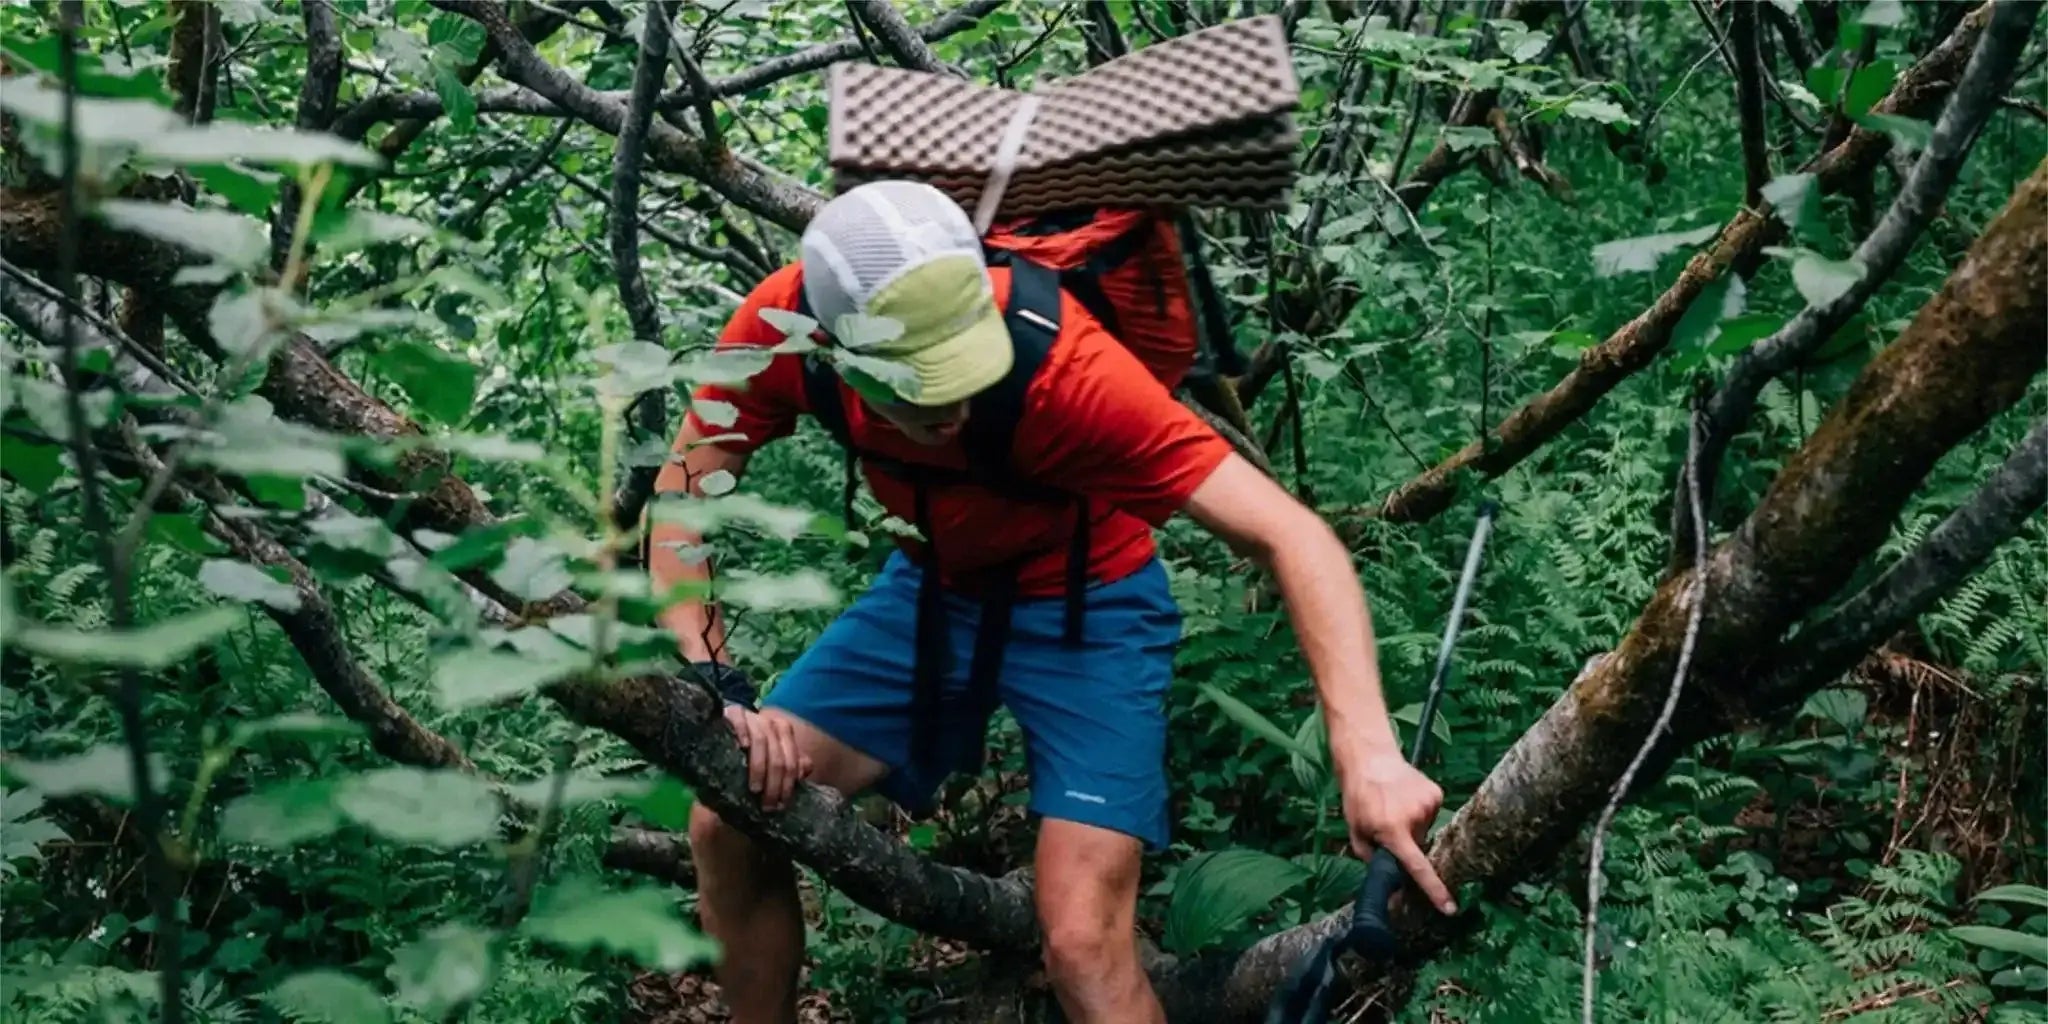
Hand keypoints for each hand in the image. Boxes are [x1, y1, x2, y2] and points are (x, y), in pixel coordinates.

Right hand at [724, 704, 812, 810]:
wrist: (721, 735)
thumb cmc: (747, 753)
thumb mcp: (770, 760)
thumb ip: (790, 764)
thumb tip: (805, 769)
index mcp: (783, 732)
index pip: (791, 760)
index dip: (788, 784)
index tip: (781, 805)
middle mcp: (769, 723)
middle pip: (777, 755)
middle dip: (774, 784)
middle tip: (767, 805)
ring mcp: (751, 717)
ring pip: (761, 741)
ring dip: (759, 768)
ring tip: (755, 790)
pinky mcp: (732, 712)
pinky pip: (740, 720)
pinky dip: (743, 732)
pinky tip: (742, 746)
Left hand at [1339, 748, 1454, 914]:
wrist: (1370, 758)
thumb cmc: (1358, 797)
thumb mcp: (1356, 831)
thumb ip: (1372, 858)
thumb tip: (1389, 882)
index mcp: (1393, 831)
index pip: (1418, 868)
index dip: (1434, 890)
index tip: (1450, 908)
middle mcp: (1415, 818)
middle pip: (1418, 846)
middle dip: (1406, 844)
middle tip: (1387, 824)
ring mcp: (1429, 804)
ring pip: (1425, 830)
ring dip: (1412, 826)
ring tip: (1394, 806)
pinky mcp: (1437, 793)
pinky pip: (1430, 814)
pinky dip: (1419, 812)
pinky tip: (1405, 798)